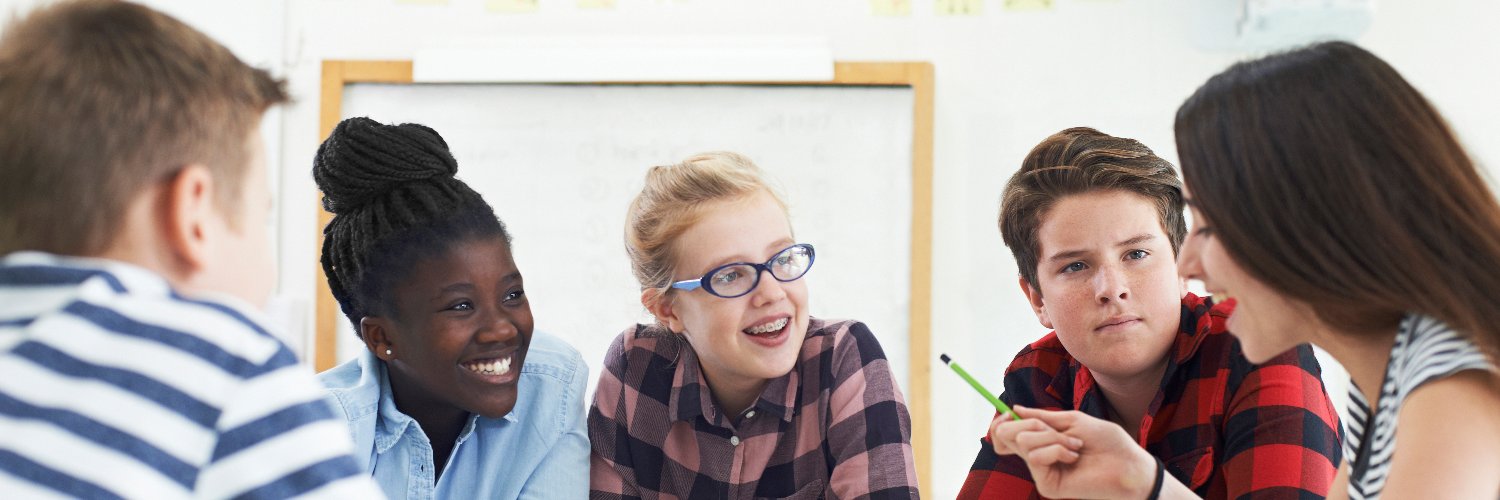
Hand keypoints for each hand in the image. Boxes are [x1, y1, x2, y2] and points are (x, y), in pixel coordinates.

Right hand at [988, 406, 1159, 499]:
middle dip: (1028, 423)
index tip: (1007, 412)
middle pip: (1004, 435)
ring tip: (1075, 445)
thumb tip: (1014, 409)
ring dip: (1052, 437)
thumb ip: (1041, 417)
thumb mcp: (1071, 420)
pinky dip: (1057, 449)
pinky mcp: (1047, 485)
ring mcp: (1041, 472)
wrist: (1127, 463)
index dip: (1000, 421)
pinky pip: (1037, 457)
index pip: (1005, 434)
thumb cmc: (1107, 442)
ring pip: (1023, 442)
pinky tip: (1074, 456)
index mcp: (1041, 441)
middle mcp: (1037, 457)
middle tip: (1050, 428)